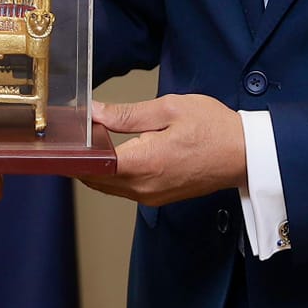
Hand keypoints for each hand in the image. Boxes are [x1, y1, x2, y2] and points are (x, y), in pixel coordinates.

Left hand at [84, 95, 246, 205]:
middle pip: (94, 178)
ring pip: (106, 186)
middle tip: (69, 135)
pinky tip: (109, 155)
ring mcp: (150, 196)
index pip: (92, 165)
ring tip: (86, 142)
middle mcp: (144, 187)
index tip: (61, 138)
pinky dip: (110, 174)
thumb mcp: (169, 109)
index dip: (72, 152)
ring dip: (94, 168)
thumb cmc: (214, 129)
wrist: (246, 155)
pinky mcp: (157, 198)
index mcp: (144, 164)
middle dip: (78, 159)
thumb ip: (126, 114)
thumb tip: (94, 112)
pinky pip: (122, 189)